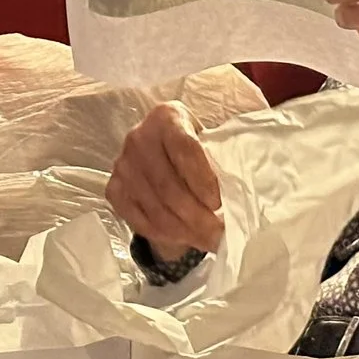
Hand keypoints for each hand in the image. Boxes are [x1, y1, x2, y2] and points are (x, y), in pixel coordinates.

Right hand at [106, 103, 224, 259]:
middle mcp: (139, 138)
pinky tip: (186, 239)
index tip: (220, 204)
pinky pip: (140, 221)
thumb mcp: (211, 140)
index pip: (185, 150)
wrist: (162, 151)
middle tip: (220, 236)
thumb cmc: (196, 147)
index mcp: (167, 117)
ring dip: (185, 232)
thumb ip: (224, 157)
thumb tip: (245, 193)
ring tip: (208, 242)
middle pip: (169, 186)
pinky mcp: (113, 190)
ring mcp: (122, 165)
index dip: (203, 181)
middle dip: (198, 217)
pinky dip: (166, 235)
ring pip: (156, 209)